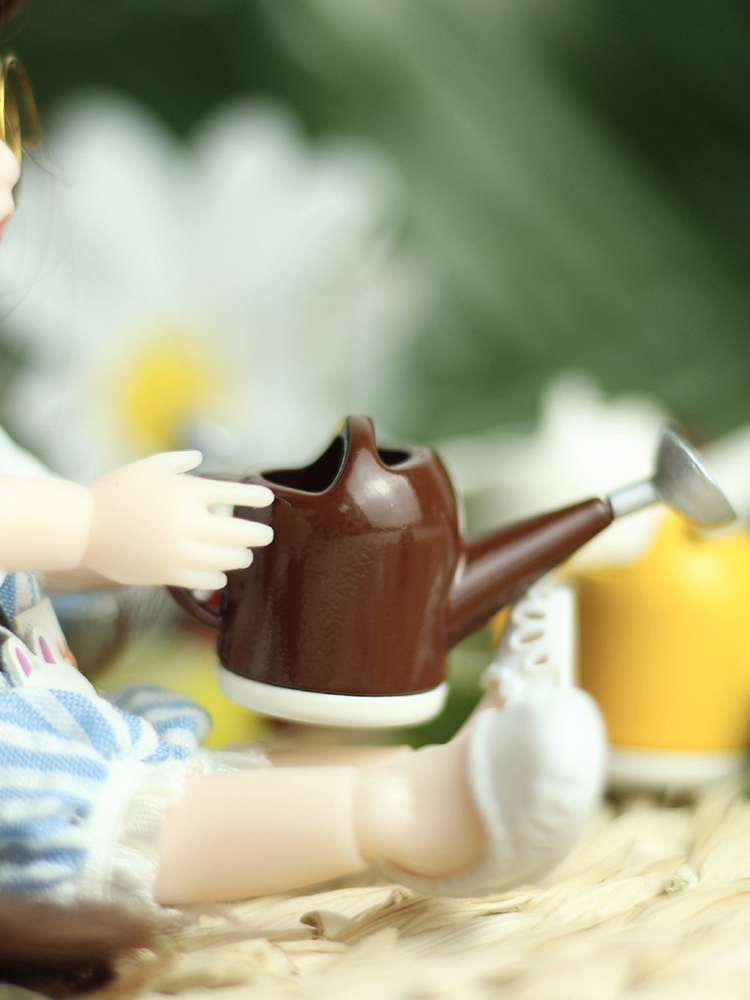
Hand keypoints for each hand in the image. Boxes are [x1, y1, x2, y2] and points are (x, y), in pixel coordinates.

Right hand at [82, 451, 273, 587]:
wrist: (83, 529)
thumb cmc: (115, 492)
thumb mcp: (148, 467)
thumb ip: (179, 461)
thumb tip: (200, 458)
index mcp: (187, 492)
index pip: (236, 494)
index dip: (255, 497)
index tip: (266, 499)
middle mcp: (189, 522)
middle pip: (243, 532)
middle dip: (260, 534)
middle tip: (266, 534)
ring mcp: (181, 551)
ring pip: (231, 559)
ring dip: (241, 556)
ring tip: (244, 554)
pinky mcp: (170, 574)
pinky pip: (209, 579)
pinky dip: (219, 576)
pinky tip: (219, 571)